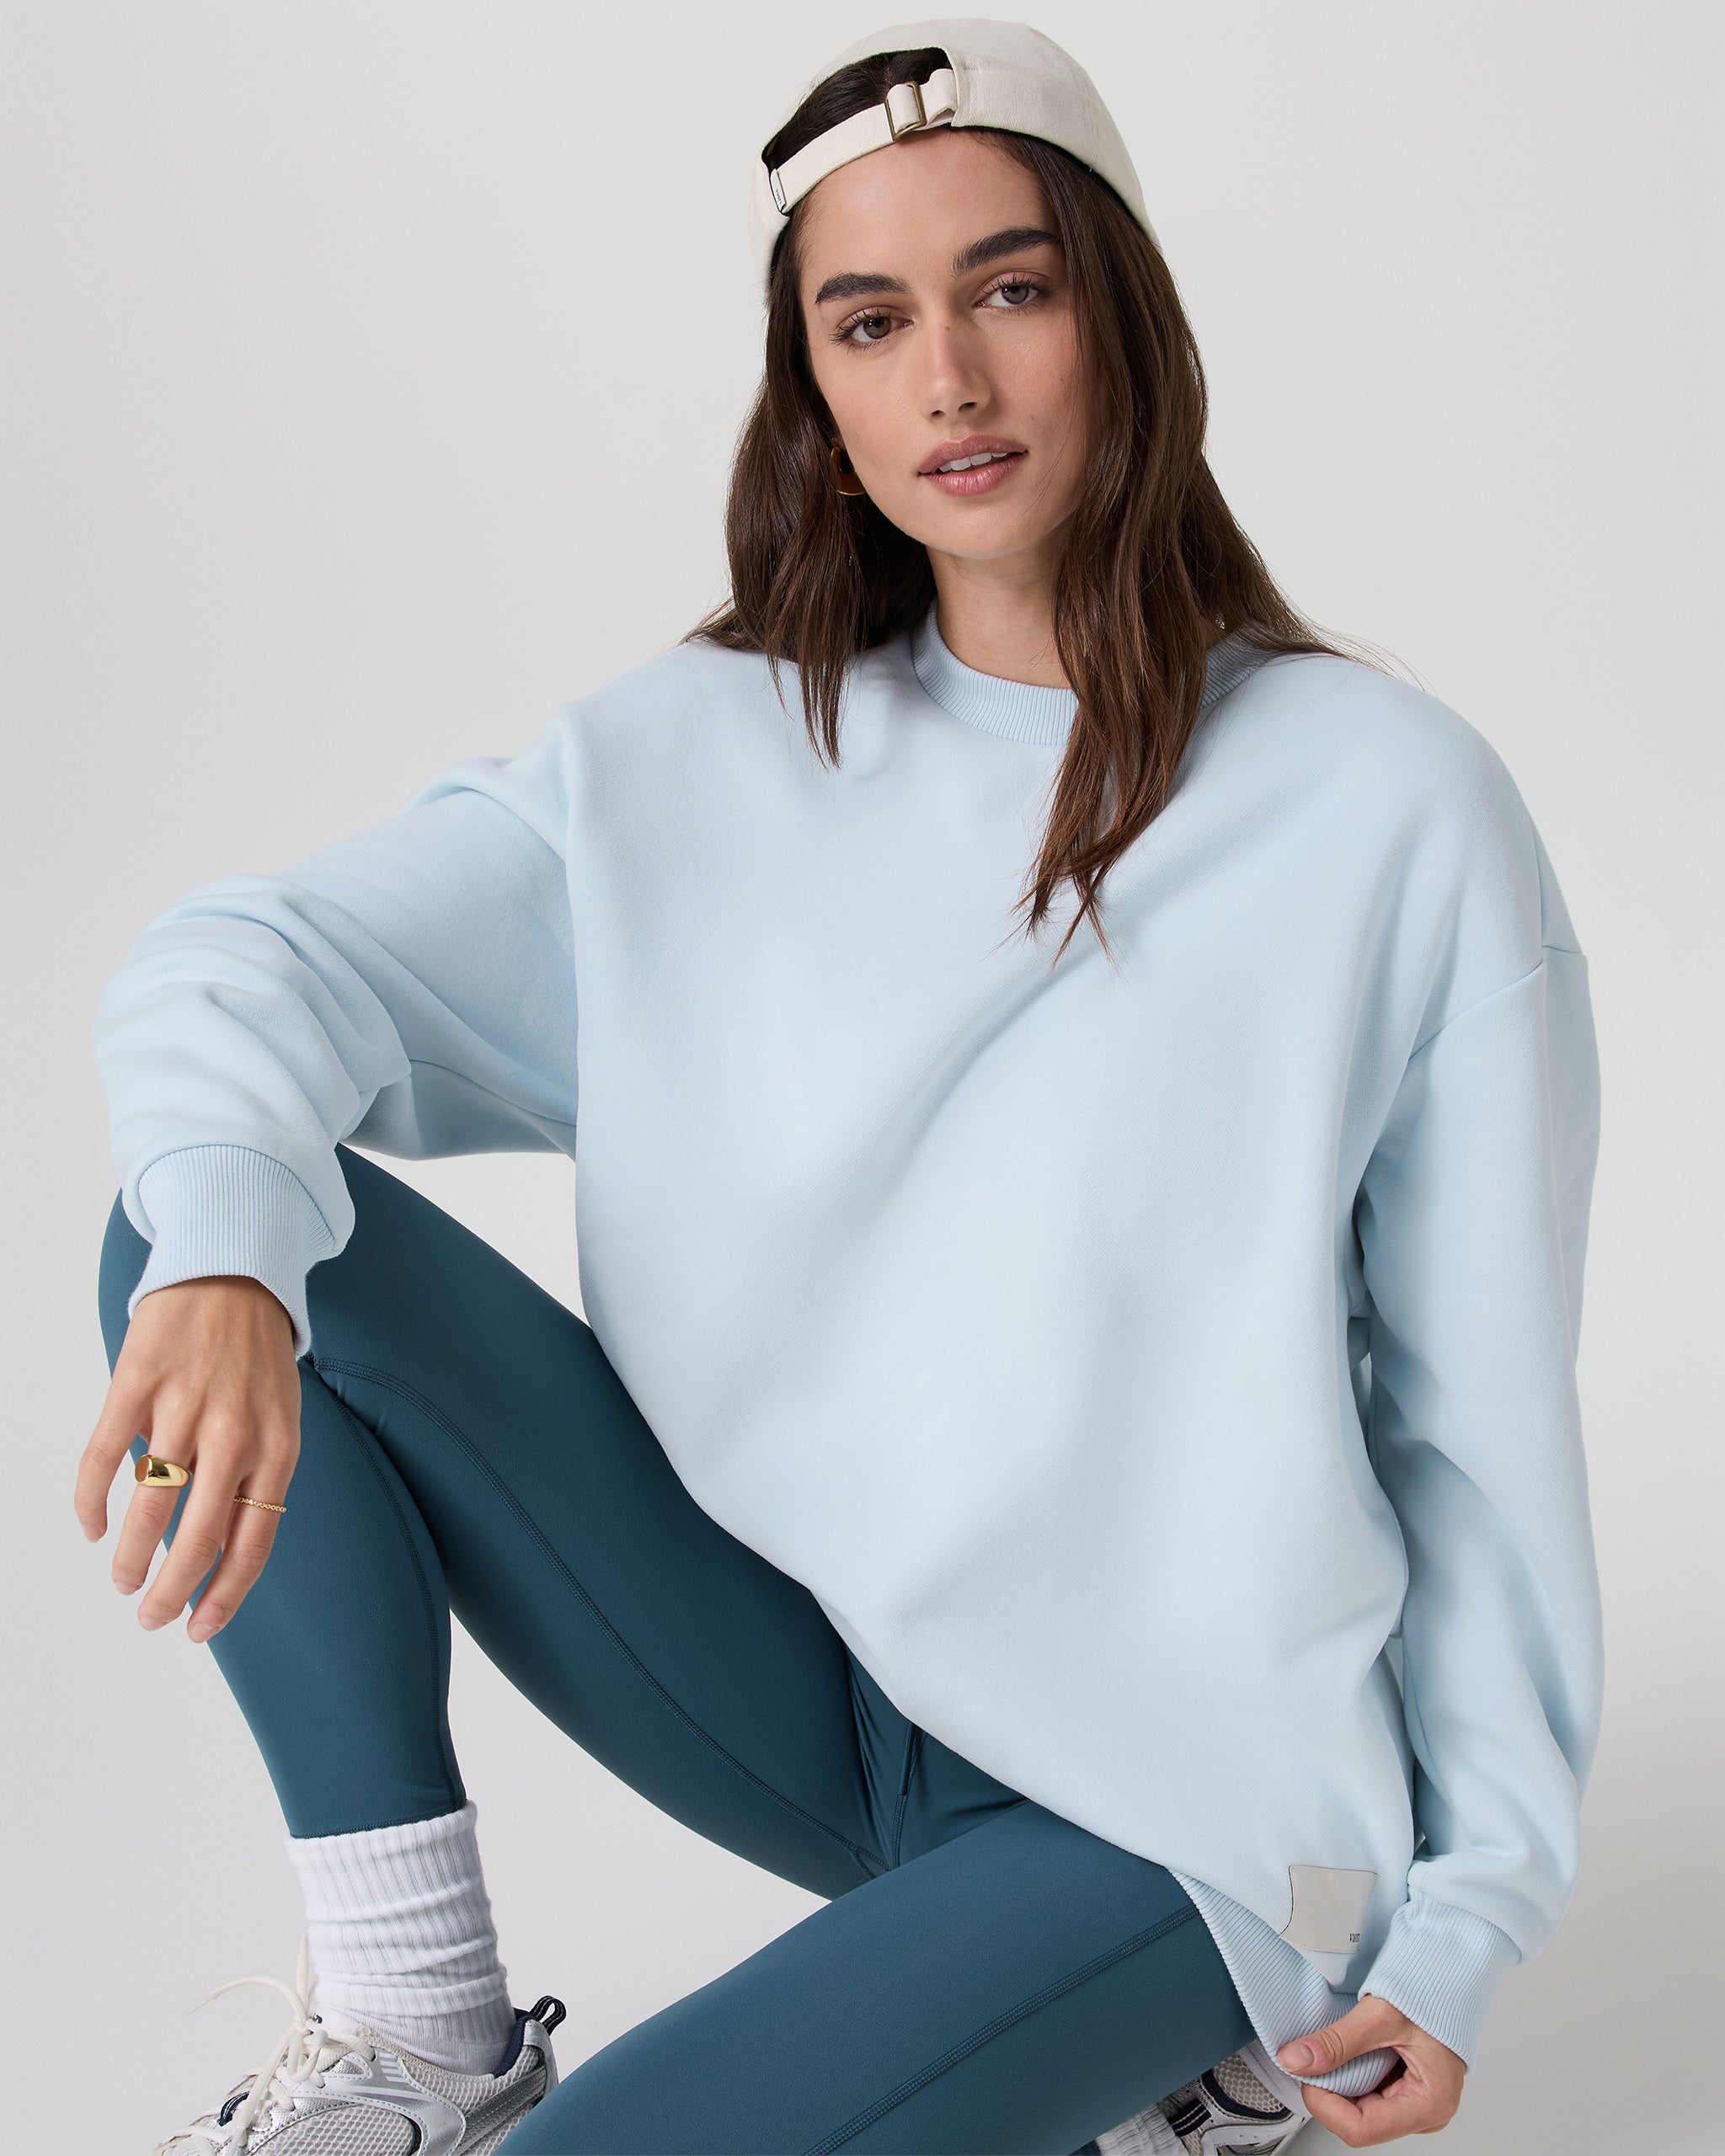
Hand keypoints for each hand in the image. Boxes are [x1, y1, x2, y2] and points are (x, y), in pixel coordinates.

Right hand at [75, 1276, 299, 1642]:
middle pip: (198, 1536)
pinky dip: (91, 1501)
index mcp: (278, 1447)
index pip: (253, 1542)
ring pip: (149, 1505)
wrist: (233, 1270)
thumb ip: (255, 1477)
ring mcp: (184, 1405)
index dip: (224, 1596)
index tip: (199, 1630)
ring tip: (123, 1579)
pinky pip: (105, 1456)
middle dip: (170, 1591)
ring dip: (130, 1556)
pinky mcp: (137, 1381)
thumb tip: (221, 1550)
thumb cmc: (257, 1357)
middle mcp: (235, 1432)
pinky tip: (91, 1526)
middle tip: (149, 1617)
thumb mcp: (281, 1417)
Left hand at [1277, 1995, 1464, 2144]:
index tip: (1306, 2075)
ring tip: (1338, 2050)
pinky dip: (1351, 2077)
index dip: (1324, 2104)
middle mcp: (1426, 2114)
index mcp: (1429, 2104)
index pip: (1361, 2129)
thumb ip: (1336, 2041)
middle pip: (1359, 2123)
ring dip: (1340, 2084)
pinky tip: (1351, 2054)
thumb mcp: (1380, 2015)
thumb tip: (1295, 2060)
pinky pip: (1369, 2097)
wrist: (1450, 1978)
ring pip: (1360, 2113)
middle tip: (1316, 2056)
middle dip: (1329, 2092)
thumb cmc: (1432, 1995)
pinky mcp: (1407, 2093)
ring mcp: (1417, 2106)